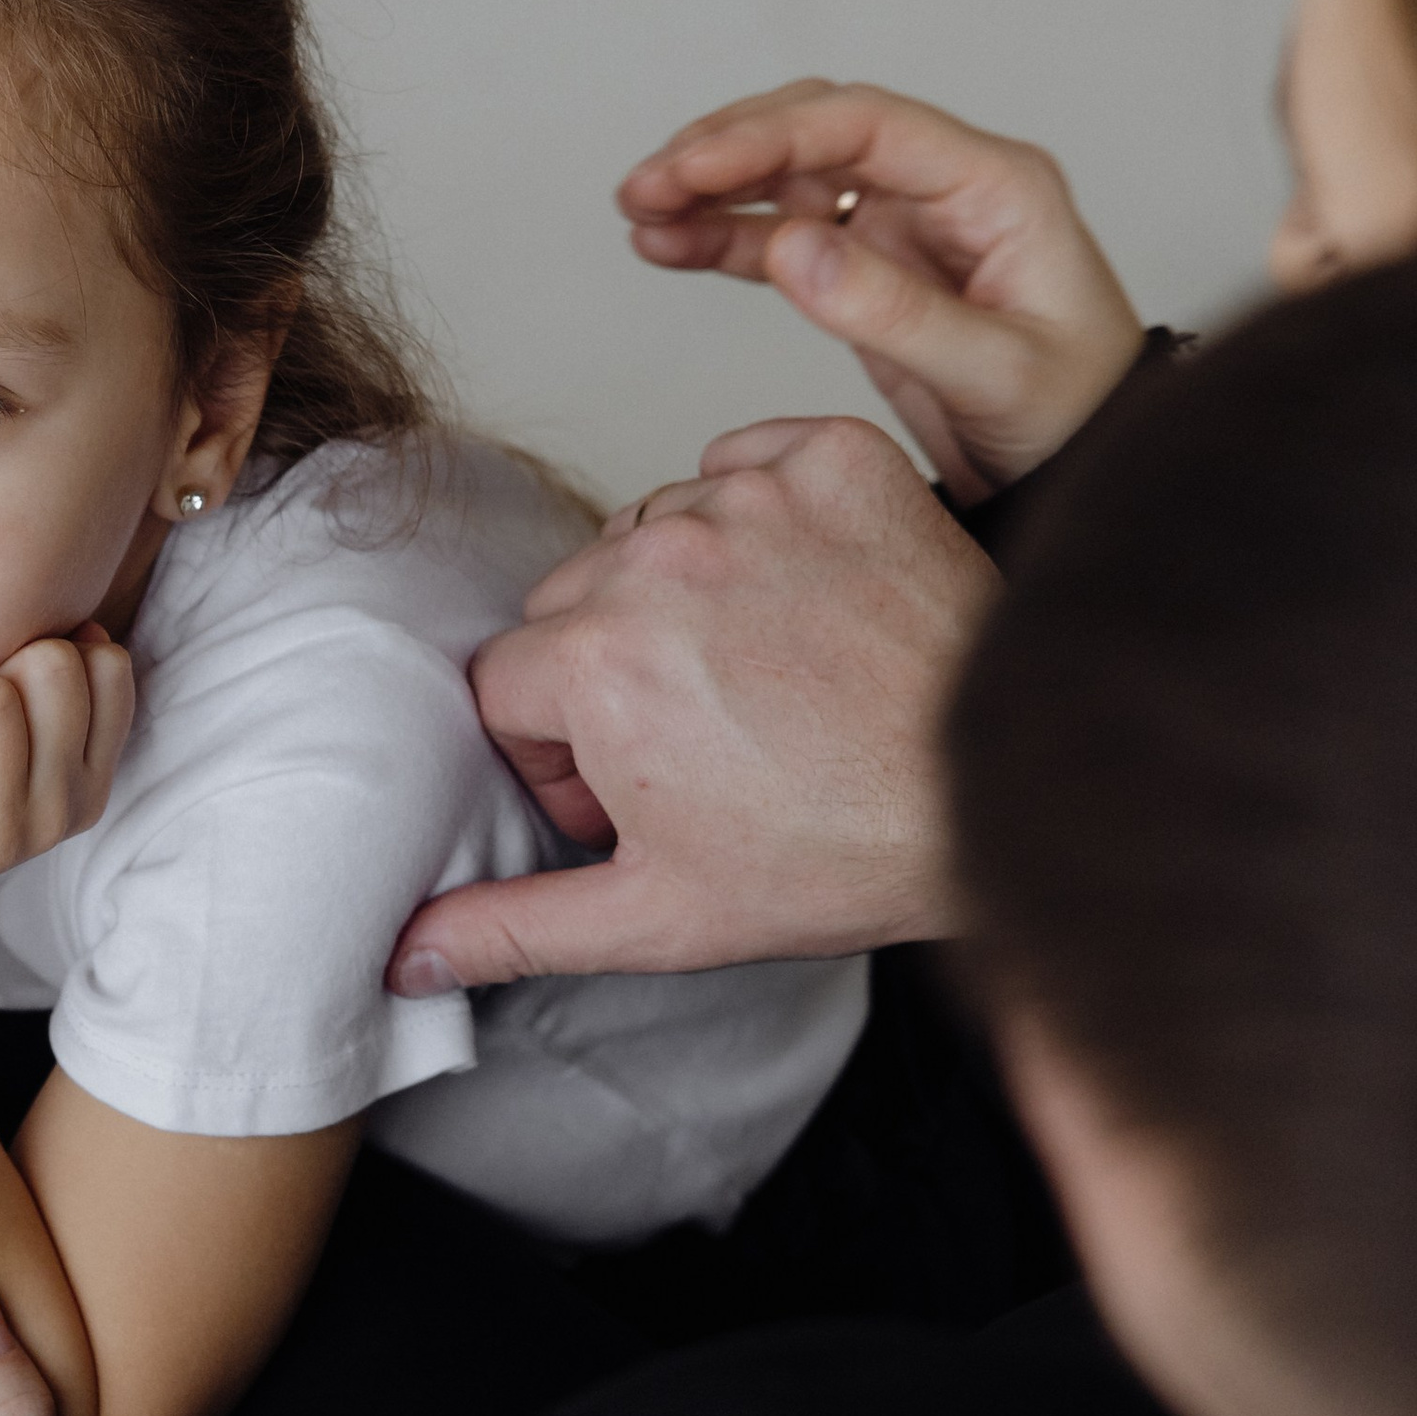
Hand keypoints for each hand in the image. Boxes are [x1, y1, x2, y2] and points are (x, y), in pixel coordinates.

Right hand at [387, 416, 997, 983]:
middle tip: (695, 745)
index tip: (624, 788)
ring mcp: (754, 499)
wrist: (1011, 787)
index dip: (552, 751)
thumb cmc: (845, 854)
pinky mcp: (836, 460)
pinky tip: (804, 598)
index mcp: (593, 663)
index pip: (502, 683)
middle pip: (569, 601)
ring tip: (758, 676)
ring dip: (680, 593)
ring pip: (653, 532)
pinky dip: (759, 516)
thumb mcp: (658, 917)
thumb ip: (513, 927)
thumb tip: (406, 955)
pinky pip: (742, 463)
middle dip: (606, 671)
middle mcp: (659, 559)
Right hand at [620, 82, 1144, 504]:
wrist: (1088, 476)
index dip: (771, 136)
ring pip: (791, 180)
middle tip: (645, 188)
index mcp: (994, 187)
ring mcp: (905, 227)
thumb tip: (791, 248)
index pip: (867, 126)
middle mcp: (946, 190)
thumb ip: (893, 312)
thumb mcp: (994, 373)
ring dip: (713, 192)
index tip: (693, 167)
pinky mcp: (873, 272)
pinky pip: (787, 238)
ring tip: (639, 216)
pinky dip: (727, 239)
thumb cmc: (1071, 418)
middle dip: (726, 152)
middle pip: (818, 133)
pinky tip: (667, 247)